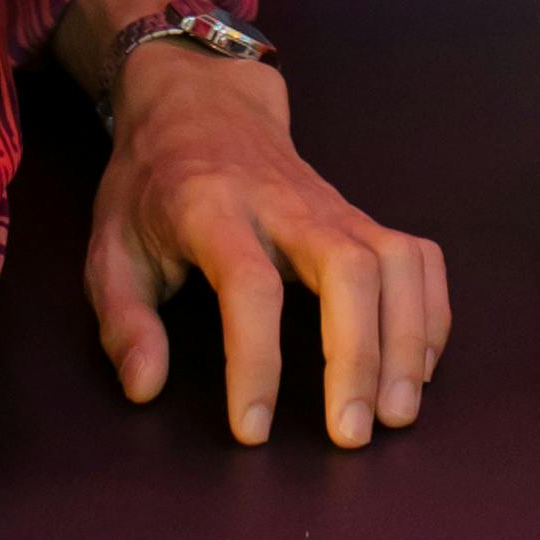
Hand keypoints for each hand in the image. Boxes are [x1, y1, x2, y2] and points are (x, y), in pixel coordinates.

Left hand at [87, 47, 451, 446]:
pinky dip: (430, 314)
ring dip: (407, 341)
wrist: (201, 105)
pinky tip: (419, 369)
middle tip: (351, 435)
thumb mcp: (110, 248)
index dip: (255, 360)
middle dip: (358, 356)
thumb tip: (146, 387)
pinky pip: (418, 258)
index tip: (252, 428)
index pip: (249, 285)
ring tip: (395, 415)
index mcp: (212, 209)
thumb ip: (124, 322)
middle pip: (347, 268)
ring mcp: (333, 206)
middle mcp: (285, 203)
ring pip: (395, 262)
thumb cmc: (152, 187)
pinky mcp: (362, 216)